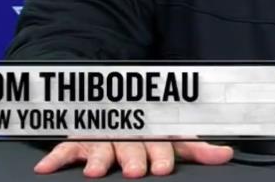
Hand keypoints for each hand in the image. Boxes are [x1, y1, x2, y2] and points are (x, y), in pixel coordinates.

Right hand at [34, 140, 233, 176]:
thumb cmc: (150, 132)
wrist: (116, 103)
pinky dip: (57, 156)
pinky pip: (68, 147)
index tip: (163, 168)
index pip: (160, 143)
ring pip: (102, 146)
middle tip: (135, 170)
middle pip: (132, 146)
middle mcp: (129, 134)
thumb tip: (228, 154)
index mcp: (153, 133)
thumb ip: (197, 148)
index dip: (162, 154)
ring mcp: (104, 136)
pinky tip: (45, 167)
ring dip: (100, 157)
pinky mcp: (81, 140)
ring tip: (98, 171)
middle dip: (134, 157)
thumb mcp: (174, 138)